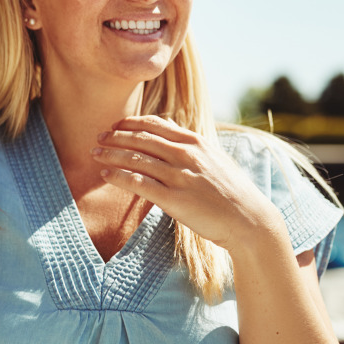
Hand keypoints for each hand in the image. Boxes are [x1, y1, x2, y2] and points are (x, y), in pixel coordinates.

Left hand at [90, 116, 282, 252]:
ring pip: (136, 159)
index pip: (155, 125)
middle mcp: (186, 155)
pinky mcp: (174, 199)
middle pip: (141, 139)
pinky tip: (106, 175)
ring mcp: (179, 176)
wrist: (249, 219)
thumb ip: (192, 146)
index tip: (115, 125)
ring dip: (111, 155)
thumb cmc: (230, 191)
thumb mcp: (214, 159)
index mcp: (196, 142)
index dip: (131, 123)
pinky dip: (119, 177)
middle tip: (98, 138)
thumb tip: (171, 132)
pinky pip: (138, 184)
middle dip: (115, 137)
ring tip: (95, 155)